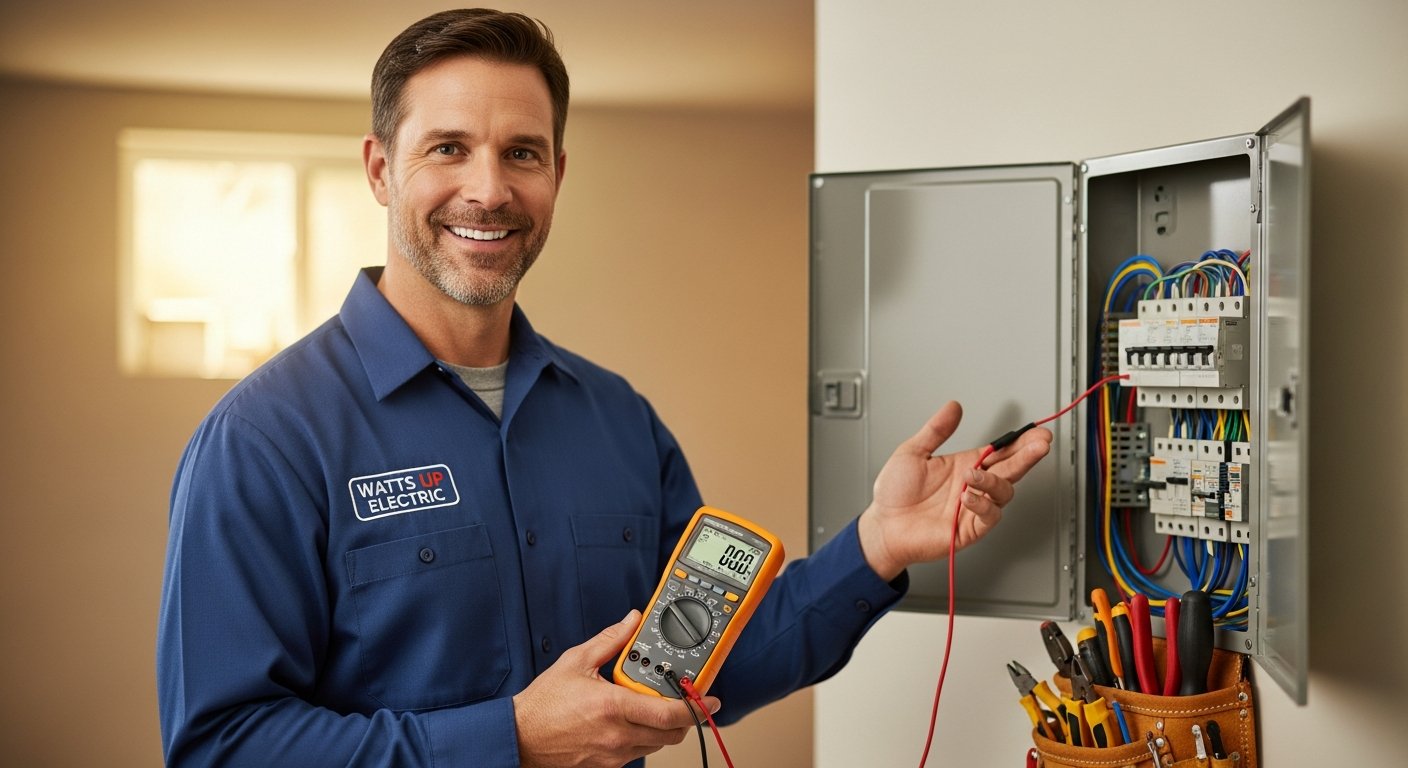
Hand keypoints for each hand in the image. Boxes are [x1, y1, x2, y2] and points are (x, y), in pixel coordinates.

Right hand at [513, 610, 720, 767]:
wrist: (521, 737)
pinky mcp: (607, 764)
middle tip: (687, 701)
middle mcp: (617, 734)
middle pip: (671, 733)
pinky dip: (644, 738)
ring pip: (657, 744)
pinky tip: (633, 721)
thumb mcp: (577, 661)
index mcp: (613, 706)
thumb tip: (631, 621)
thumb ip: (610, 639)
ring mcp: (613, 753)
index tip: (709, 699)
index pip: (668, 713)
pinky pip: (638, 752)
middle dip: (685, 717)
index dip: (695, 707)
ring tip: (657, 707)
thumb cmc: (544, 703)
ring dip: (664, 727)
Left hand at [857, 401, 1051, 580]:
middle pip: (1011, 468)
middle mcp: (974, 485)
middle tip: (1039, 444)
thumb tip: (952, 407)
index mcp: (966, 465)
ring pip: (1003, 492)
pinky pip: (988, 516)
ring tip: (973, 474)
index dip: (1020, 442)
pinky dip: (981, 505)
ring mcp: (973, 507)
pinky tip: (967, 497)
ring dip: (993, 481)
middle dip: (1027, 455)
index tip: (1036, 433)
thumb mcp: (913, 452)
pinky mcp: (969, 529)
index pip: (1000, 451)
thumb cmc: (896, 494)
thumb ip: (936, 430)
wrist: (884, 526)